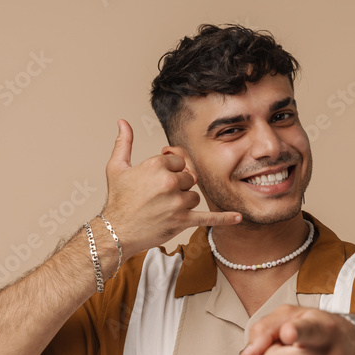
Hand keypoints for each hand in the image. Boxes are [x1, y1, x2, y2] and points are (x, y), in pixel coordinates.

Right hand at [99, 119, 240, 255]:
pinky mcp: (182, 221)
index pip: (178, 162)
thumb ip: (124, 142)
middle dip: (177, 186)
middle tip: (158, 197)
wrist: (116, 232)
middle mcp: (169, 182)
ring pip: (194, 196)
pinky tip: (238, 217)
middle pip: (188, 178)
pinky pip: (208, 218)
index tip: (157, 181)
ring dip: (183, 202)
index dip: (169, 171)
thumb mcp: (117, 167)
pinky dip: (224, 218)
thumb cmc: (117, 200)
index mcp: (156, 165)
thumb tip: (123, 122)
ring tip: (163, 209)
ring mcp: (177, 203)